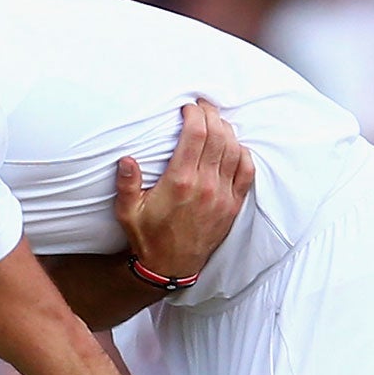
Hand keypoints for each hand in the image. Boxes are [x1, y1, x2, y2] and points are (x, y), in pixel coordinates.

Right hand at [115, 99, 255, 283]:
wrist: (170, 267)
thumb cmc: (148, 237)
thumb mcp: (128, 212)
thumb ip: (126, 184)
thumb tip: (127, 159)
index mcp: (180, 182)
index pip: (196, 134)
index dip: (195, 114)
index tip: (188, 107)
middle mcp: (205, 186)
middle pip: (217, 135)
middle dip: (211, 114)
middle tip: (203, 107)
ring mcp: (222, 195)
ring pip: (234, 149)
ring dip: (227, 130)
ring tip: (216, 122)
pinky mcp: (233, 205)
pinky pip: (247, 171)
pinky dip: (243, 153)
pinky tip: (234, 146)